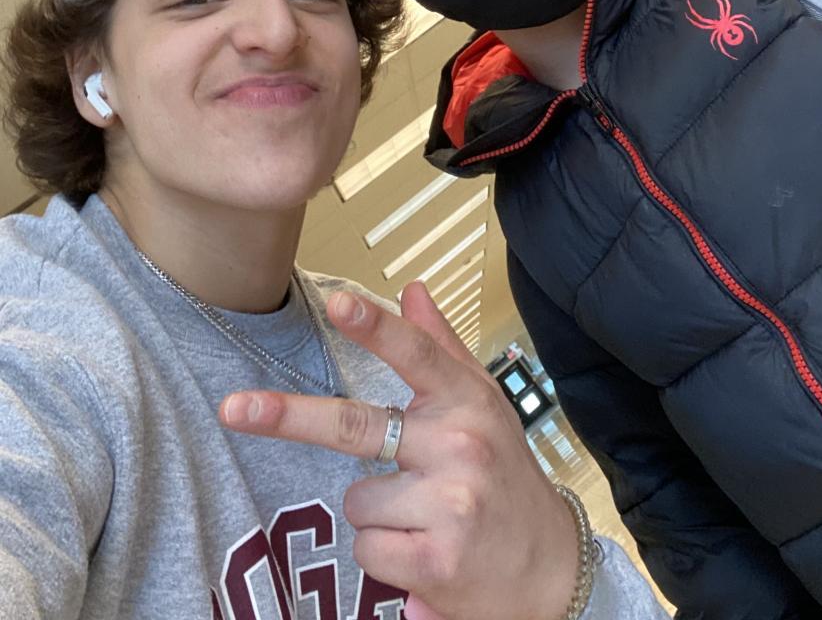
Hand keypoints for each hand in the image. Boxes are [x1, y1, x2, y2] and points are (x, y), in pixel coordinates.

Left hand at [219, 281, 577, 619]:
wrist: (551, 568)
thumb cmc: (507, 476)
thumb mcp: (484, 405)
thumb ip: (441, 347)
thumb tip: (411, 288)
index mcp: (468, 400)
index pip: (418, 354)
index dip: (376, 327)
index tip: (339, 302)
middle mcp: (461, 446)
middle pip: (356, 426)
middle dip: (287, 416)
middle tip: (234, 407)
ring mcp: (449, 504)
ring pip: (356, 500)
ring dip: (377, 513)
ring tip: (423, 518)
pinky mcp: (436, 561)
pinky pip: (367, 549)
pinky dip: (385, 556)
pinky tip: (425, 553)